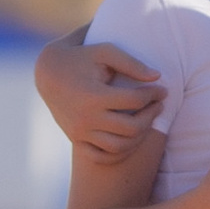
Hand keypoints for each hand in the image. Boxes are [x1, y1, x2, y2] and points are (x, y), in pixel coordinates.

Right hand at [43, 36, 166, 161]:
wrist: (47, 73)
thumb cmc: (81, 57)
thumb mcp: (104, 52)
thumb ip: (131, 63)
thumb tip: (157, 77)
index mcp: (93, 95)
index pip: (135, 100)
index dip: (154, 94)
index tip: (162, 89)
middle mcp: (86, 118)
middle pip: (132, 127)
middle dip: (151, 115)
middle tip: (158, 104)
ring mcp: (80, 132)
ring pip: (119, 147)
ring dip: (140, 136)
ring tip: (147, 119)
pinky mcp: (76, 139)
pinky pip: (102, 157)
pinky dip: (120, 153)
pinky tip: (131, 137)